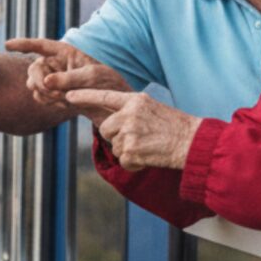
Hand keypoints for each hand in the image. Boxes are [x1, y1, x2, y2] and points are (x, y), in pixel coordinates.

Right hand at [4, 38, 129, 123]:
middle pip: (33, 69)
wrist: (112, 105)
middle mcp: (55, 63)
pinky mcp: (52, 93)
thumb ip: (68, 79)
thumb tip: (45, 82)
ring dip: (46, 94)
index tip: (7, 44)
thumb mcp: (91, 77)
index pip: (40, 45)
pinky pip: (39, 97)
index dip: (23, 44)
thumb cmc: (106, 84)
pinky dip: (48, 102)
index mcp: (65, 52)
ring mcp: (53, 79)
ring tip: (66, 99)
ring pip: (33, 85)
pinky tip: (64, 105)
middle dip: (39, 82)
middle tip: (55, 93)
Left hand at [63, 90, 201, 170]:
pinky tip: (149, 157)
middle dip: (115, 137)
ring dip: (127, 151)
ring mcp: (129, 133)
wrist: (192, 142)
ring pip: (114, 146)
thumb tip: (110, 122)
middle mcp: (129, 114)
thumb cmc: (174, 126)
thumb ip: (130, 111)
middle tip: (138, 138)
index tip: (68, 95)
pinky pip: (123, 161)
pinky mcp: (131, 151)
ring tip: (148, 146)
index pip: (103, 96)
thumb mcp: (151, 109)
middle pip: (105, 129)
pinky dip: (134, 164)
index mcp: (135, 100)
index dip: (84, 96)